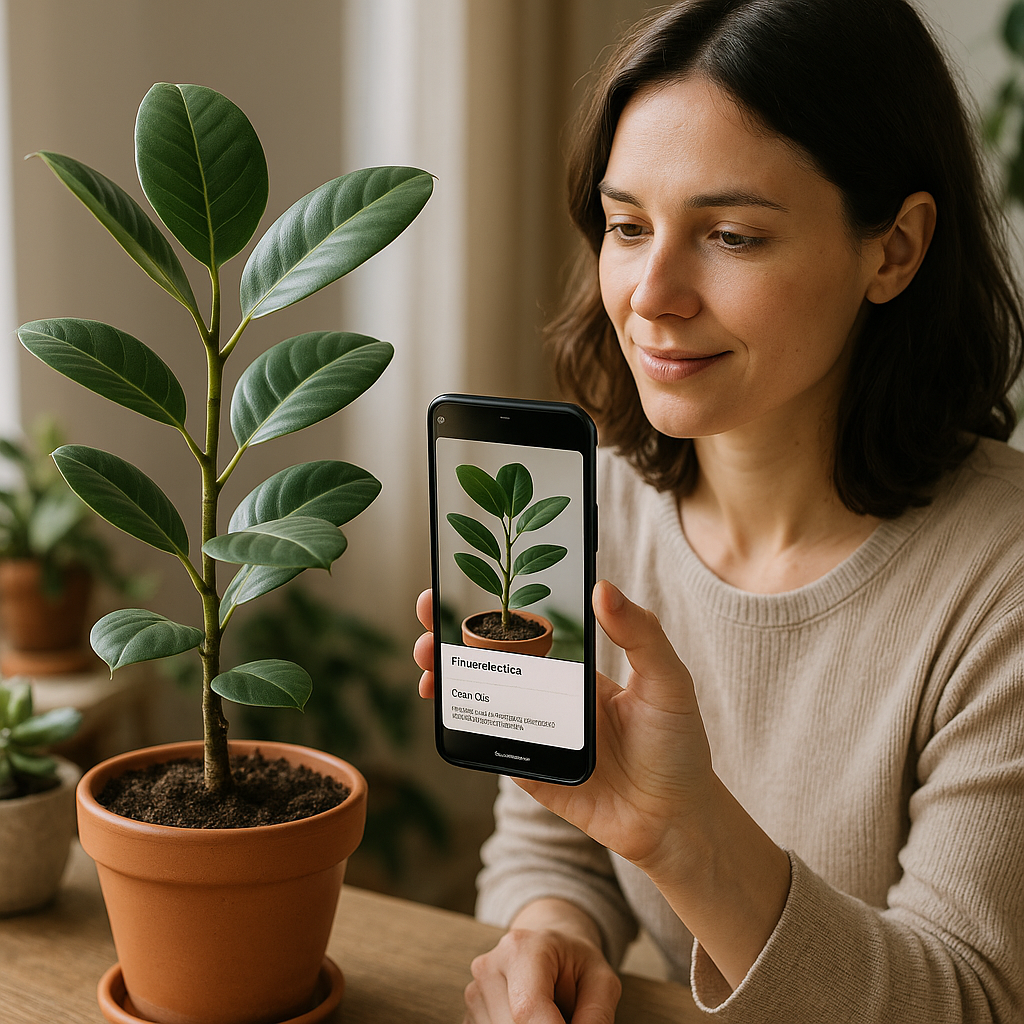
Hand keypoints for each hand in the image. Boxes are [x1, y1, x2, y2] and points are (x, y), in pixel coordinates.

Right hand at [412, 581, 714, 869]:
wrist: (674, 821)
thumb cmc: (678, 746)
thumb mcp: (668, 682)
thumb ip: (641, 635)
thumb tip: (604, 588)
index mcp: (576, 668)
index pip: (527, 628)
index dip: (492, 607)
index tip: (463, 581)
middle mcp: (548, 695)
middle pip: (490, 659)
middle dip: (451, 637)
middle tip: (427, 618)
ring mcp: (533, 733)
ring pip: (479, 698)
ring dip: (446, 679)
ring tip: (427, 664)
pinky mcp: (525, 770)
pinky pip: (487, 746)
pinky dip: (460, 727)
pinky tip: (445, 709)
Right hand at [463, 900, 620, 1023]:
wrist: (549, 949)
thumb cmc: (576, 964)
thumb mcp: (601, 981)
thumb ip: (595, 1017)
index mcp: (521, 949)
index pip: (528, 1010)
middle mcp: (489, 968)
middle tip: (565, 1015)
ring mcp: (474, 992)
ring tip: (549, 1014)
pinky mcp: (469, 1015)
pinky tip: (530, 1020)